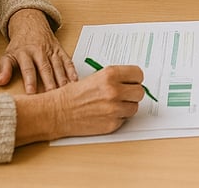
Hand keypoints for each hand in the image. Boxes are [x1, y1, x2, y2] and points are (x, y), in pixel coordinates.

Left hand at [0, 9, 75, 93]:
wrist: (31, 24)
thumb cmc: (20, 44)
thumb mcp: (8, 55)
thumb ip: (4, 69)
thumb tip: (1, 82)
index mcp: (25, 53)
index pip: (28, 68)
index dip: (30, 81)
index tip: (31, 92)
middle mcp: (40, 51)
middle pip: (46, 69)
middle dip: (50, 83)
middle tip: (52, 96)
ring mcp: (51, 51)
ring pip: (58, 66)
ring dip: (62, 79)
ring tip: (64, 92)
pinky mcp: (60, 51)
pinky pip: (67, 61)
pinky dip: (72, 71)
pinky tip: (74, 81)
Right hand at [14, 66, 146, 144]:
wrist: (58, 112)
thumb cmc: (74, 94)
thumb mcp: (97, 77)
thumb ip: (116, 78)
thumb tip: (134, 81)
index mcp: (111, 74)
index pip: (139, 74)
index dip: (135, 79)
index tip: (132, 82)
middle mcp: (114, 91)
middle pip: (140, 92)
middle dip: (133, 94)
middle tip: (124, 95)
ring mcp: (114, 109)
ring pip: (134, 107)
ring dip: (126, 107)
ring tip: (112, 105)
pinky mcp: (112, 124)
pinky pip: (124, 120)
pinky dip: (118, 118)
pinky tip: (105, 114)